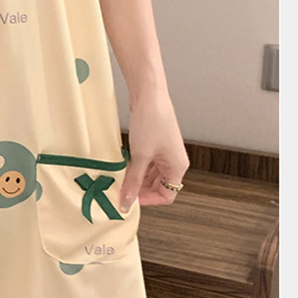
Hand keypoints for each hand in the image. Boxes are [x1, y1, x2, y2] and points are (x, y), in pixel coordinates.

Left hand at [119, 93, 188, 209]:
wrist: (149, 95)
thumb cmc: (152, 122)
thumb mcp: (140, 156)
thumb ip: (132, 181)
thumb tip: (126, 202)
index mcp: (177, 167)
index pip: (168, 195)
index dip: (149, 200)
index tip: (131, 199)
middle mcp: (173, 161)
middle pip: (158, 186)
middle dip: (140, 189)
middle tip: (121, 190)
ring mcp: (164, 152)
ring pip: (151, 175)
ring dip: (136, 178)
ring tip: (120, 178)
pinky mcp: (154, 144)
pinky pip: (146, 163)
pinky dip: (135, 167)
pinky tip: (122, 166)